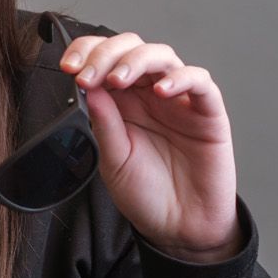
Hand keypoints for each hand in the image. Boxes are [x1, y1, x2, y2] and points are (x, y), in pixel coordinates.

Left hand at [59, 32, 242, 260]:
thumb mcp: (113, 161)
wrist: (178, 228)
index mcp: (123, 102)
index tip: (69, 67)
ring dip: (136, 60)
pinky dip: (181, 78)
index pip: (105, 60)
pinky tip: (163, 91)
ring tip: (118, 80)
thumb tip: (89, 86)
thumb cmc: (146, 194)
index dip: (87, 54)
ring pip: (162, 56)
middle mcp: (150, 94)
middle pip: (131, 49)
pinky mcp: (208, 112)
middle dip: (105, 54)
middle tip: (88, 74)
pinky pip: (200, 82)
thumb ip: (104, 123)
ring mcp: (180, 100)